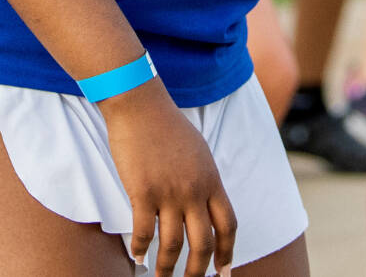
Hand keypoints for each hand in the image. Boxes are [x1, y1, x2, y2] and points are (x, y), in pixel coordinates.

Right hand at [101, 82, 235, 276]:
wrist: (141, 105)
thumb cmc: (167, 126)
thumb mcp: (199, 152)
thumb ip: (205, 180)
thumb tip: (207, 205)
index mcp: (212, 180)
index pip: (228, 225)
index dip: (228, 252)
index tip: (224, 272)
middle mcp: (195, 190)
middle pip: (203, 243)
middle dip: (198, 270)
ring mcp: (169, 191)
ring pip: (173, 243)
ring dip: (167, 267)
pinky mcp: (143, 191)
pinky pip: (144, 231)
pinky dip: (140, 248)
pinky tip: (137, 257)